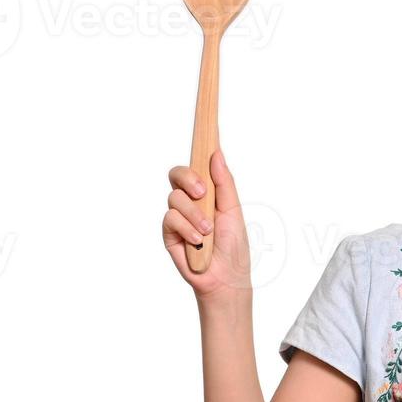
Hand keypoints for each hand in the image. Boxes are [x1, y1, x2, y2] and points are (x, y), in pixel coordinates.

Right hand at [162, 149, 251, 302]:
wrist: (227, 277)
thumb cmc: (233, 245)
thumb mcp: (233, 210)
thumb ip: (224, 182)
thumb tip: (216, 153)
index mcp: (207, 191)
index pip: (197, 165)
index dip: (198, 145)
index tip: (204, 124)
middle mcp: (190, 200)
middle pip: (176, 174)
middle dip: (188, 179)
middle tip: (202, 192)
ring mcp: (178, 216)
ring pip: (174, 198)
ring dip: (194, 215)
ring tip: (207, 231)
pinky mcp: (169, 233)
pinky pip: (170, 218)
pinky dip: (186, 228)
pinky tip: (198, 240)